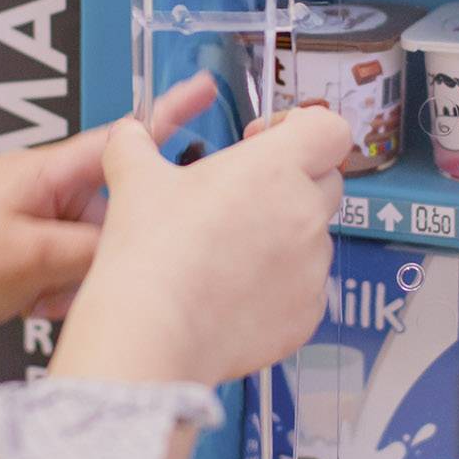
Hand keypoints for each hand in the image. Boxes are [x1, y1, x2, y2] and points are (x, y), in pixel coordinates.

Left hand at [0, 73, 223, 344]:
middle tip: (78, 274)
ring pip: (92, 247)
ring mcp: (30, 221)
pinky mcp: (21, 253)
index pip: (121, 139)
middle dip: (107, 247)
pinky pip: (66, 269)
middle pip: (112, 208)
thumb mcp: (34, 258)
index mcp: (43, 172)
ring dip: (78, 278)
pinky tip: (32, 306)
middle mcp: (40, 190)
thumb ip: (98, 248)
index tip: (205, 91)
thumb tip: (143, 244)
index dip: (167, 115)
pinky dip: (58, 291)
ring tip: (41, 296)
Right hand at [51, 105, 351, 388]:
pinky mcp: (308, 312)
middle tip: (242, 198)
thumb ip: (136, 144)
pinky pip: (306, 287)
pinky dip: (279, 285)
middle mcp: (305, 214)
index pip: (329, 128)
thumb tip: (129, 135)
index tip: (262, 140)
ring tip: (228, 254)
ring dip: (283, 237)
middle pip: (326, 181)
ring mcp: (312, 268)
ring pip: (314, 238)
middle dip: (292, 182)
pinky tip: (234, 292)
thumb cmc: (151, 253)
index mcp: (274, 169)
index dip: (299, 126)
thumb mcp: (134, 179)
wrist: (154, 332)